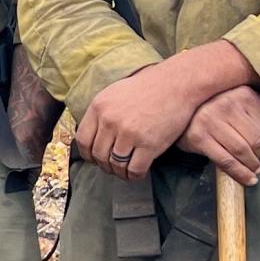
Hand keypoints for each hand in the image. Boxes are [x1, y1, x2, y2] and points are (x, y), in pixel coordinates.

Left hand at [73, 62, 205, 180]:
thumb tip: (92, 134)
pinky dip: (134, 176)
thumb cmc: (147, 88)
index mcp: (99, 107)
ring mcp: (129, 133)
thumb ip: (101, 112)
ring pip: (115, 164)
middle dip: (104, 165)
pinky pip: (134, 169)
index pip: (82, 140)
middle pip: (98, 155)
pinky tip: (138, 173)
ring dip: (120, 172)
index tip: (95, 159)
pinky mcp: (149, 144)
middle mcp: (110, 121)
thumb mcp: (114, 93)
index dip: (88, 154)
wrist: (176, 84)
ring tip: (125, 171)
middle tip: (112, 167)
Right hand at [179, 85, 259, 186]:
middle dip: (258, 156)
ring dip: (250, 166)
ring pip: (242, 151)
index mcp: (243, 95)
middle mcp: (227, 104)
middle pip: (256, 141)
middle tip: (255, 161)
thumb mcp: (248, 111)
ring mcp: (211, 120)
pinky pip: (225, 161)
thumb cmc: (216, 110)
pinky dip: (239, 174)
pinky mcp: (199, 136)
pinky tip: (246, 178)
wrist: (181, 108)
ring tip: (252, 171)